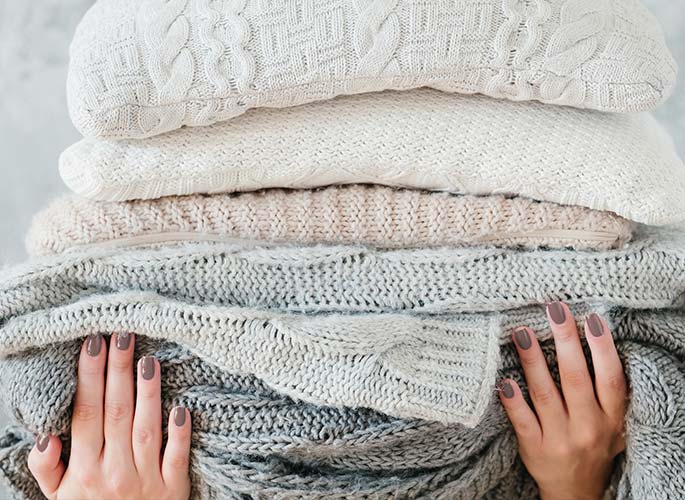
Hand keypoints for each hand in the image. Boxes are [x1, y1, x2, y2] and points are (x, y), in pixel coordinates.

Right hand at [28, 333, 191, 499]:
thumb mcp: (59, 496)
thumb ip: (48, 467)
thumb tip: (46, 437)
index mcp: (84, 468)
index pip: (86, 413)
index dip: (89, 377)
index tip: (93, 343)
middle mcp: (114, 471)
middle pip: (116, 412)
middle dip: (118, 371)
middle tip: (123, 335)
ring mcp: (145, 479)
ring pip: (146, 429)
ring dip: (148, 393)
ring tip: (149, 360)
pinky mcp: (173, 489)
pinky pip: (176, 458)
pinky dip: (179, 434)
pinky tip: (182, 408)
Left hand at [499, 302, 626, 499]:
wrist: (576, 492)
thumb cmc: (593, 444)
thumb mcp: (611, 422)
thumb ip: (605, 390)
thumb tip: (591, 337)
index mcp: (611, 418)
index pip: (611, 378)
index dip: (603, 348)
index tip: (592, 319)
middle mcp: (588, 427)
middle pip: (576, 379)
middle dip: (566, 341)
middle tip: (554, 309)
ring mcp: (560, 438)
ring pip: (545, 394)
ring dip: (533, 361)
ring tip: (522, 332)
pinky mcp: (535, 448)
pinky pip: (523, 421)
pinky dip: (513, 401)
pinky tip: (504, 380)